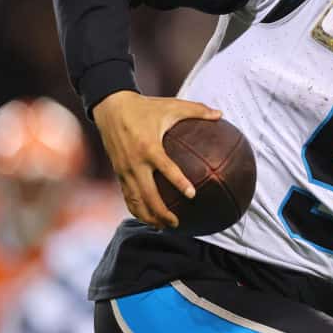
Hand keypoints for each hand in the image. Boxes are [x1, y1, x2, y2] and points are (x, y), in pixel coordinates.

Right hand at [92, 90, 221, 228]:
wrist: (111, 107)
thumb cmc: (145, 106)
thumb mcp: (172, 105)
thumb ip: (197, 110)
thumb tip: (221, 115)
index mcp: (149, 147)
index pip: (166, 168)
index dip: (179, 182)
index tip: (192, 195)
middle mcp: (135, 162)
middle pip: (147, 195)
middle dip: (161, 212)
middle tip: (177, 222)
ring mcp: (124, 170)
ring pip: (135, 200)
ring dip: (148, 216)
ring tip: (163, 226)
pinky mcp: (118, 172)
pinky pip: (127, 196)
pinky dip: (137, 209)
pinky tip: (149, 217)